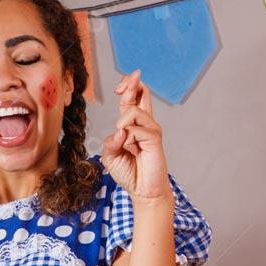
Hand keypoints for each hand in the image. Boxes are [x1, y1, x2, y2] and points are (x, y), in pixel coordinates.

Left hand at [101, 69, 170, 202]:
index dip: (128, 87)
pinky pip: (135, 130)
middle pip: (140, 94)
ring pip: (133, 112)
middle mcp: (144, 123)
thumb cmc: (128, 172)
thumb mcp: (110, 156)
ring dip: (122, 124)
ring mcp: (151, 129)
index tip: (120, 85)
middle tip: (132, 75)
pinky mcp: (154, 139)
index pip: (133, 99)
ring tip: (124, 142)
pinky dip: (127, 139)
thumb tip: (120, 131)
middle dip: (131, 83)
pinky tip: (131, 149)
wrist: (142, 190)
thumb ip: (110, 142)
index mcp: (134, 125)